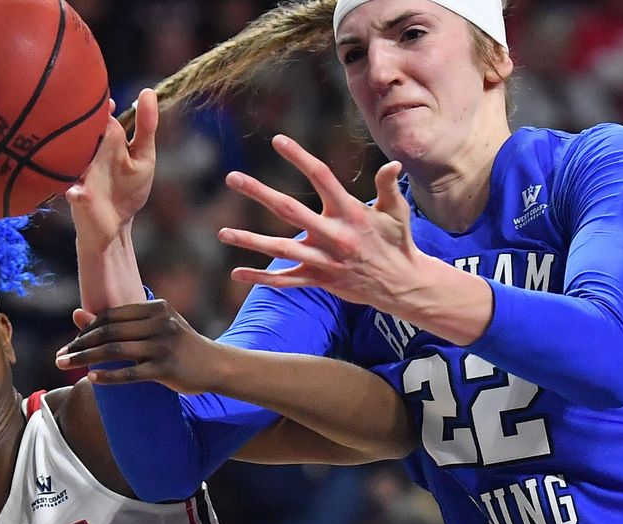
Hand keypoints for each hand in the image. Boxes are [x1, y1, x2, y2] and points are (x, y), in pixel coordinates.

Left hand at [55, 299, 222, 394]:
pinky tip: (92, 378)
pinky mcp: (166, 369)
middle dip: (79, 345)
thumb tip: (76, 314)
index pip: (111, 316)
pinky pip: (130, 373)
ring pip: (115, 351)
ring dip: (85, 359)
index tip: (70, 344)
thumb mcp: (154, 326)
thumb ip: (118, 321)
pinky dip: (109, 376)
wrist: (215, 364)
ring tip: (65, 366)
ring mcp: (164, 346)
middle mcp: (160, 323)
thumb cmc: (179, 345)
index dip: (87, 330)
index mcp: (156, 308)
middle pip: (109, 332)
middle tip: (59, 357)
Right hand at [66, 88, 158, 252]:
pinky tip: (79, 194)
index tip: (108, 104)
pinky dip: (75, 193)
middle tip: (91, 119)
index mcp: (102, 142)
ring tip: (84, 147)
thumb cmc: (128, 190)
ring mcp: (79, 176)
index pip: (97, 117)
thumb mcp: (143, 157)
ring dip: (75, 154)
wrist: (115, 227)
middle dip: (84, 125)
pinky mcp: (78, 199)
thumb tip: (148, 90)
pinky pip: (73, 193)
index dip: (100, 108)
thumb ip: (146, 127)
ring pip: (72, 160)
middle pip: (81, 133)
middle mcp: (87, 155)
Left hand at [218, 135, 427, 315]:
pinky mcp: (318, 280)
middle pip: (289, 210)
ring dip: (250, 241)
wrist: (400, 284)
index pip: (322, 177)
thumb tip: (391, 164)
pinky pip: (285, 280)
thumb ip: (388, 187)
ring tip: (222, 233)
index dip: (299, 157)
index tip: (277, 140)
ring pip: (280, 249)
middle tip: (232, 177)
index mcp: (351, 212)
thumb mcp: (397, 211)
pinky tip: (236, 272)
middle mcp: (334, 235)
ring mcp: (323, 260)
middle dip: (259, 193)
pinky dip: (261, 278)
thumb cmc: (396, 240)